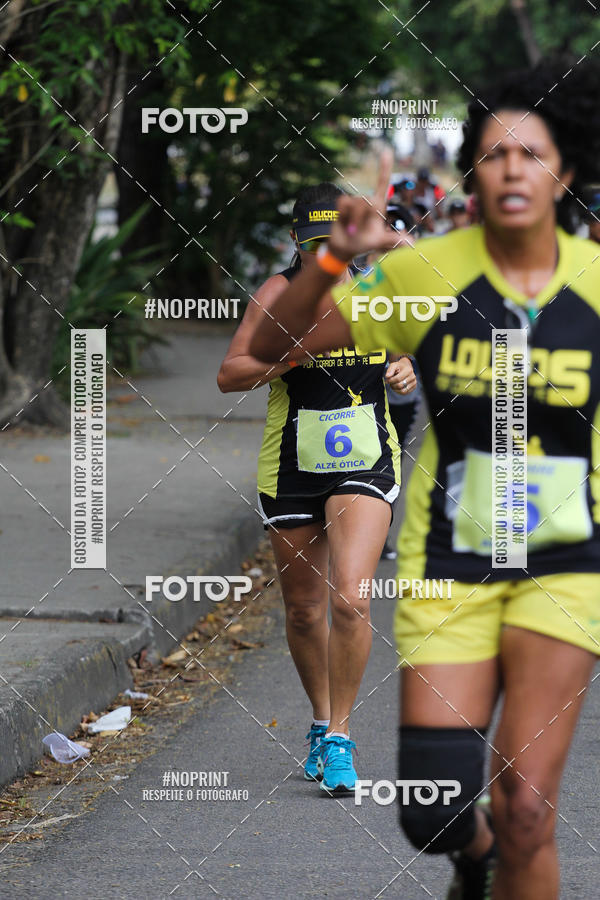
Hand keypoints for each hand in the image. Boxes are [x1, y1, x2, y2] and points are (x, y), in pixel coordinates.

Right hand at [327, 147, 393, 261]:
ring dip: (354, 222)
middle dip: (365, 219)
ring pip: (356, 205)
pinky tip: (344, 223)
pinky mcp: (343, 203)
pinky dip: (344, 216)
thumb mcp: (380, 242)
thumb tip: (412, 243)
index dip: (384, 168)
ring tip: (352, 230)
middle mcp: (367, 200)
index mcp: (378, 206)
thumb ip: (394, 240)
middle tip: (359, 232)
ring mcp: (354, 201)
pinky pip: (344, 204)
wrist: (344, 248)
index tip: (386, 151)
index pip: (382, 184)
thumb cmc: (364, 243)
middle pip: (369, 201)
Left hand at [386, 357, 417, 394]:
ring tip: (393, 385)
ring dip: (395, 389)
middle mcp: (413, 377)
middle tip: (390, 383)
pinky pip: (405, 393)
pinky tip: (396, 387)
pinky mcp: (414, 387)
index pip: (397, 379)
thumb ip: (390, 370)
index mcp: (408, 370)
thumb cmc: (399, 366)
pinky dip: (399, 391)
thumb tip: (387, 376)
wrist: (406, 366)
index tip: (387, 380)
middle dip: (393, 385)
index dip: (390, 381)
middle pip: (400, 386)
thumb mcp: (393, 365)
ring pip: (403, 391)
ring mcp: (414, 382)